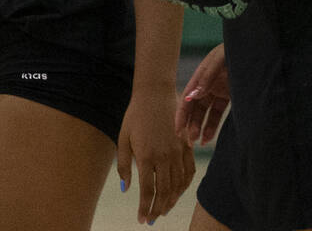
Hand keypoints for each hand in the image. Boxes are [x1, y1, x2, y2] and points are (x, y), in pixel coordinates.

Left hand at [116, 84, 195, 224]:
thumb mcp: (123, 138)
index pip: (147, 191)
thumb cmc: (135, 115)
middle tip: (151, 219)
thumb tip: (126, 189)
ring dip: (171, 201)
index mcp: (146, 156)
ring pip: (177, 185)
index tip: (142, 219)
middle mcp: (164, 157)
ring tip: (163, 209)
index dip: (145, 208)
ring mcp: (178, 152)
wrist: (155, 93)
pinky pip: (188, 172)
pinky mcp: (186, 146)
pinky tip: (178, 192)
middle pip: (164, 192)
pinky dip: (184, 186)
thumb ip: (125, 165)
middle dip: (157, 209)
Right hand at [176, 43, 228, 145]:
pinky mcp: (229, 97)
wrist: (255, 48)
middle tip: (189, 141)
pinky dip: (213, 126)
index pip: (187, 98)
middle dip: (190, 124)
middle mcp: (207, 85)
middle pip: (195, 108)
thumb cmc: (234, 51)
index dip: (181, 114)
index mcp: (200, 75)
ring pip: (206, 113)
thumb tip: (191, 96)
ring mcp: (218, 91)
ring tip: (198, 142)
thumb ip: (206, 79)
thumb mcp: (218, 62)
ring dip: (201, 127)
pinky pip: (218, 114)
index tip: (177, 129)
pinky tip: (208, 137)